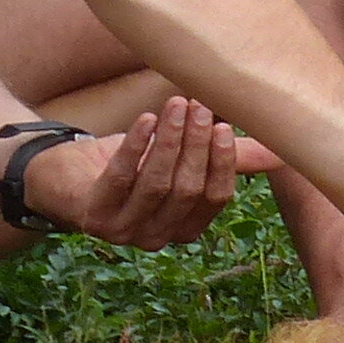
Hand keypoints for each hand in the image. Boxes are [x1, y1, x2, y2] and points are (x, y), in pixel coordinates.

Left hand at [24, 98, 277, 249]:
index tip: (225, 126)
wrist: (61, 176)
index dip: (222, 164)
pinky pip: (120, 178)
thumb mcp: (177, 159)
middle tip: (199, 107)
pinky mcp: (92, 216)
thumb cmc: (126, 165)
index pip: (214, 200)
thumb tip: (282, 151)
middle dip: (196, 146)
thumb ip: (226, 159)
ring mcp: (122, 232)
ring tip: (176, 104)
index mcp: (182, 229)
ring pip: (156, 185)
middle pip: (186, 191)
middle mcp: (155, 238)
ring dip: (169, 141)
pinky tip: (145, 119)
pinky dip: (136, 147)